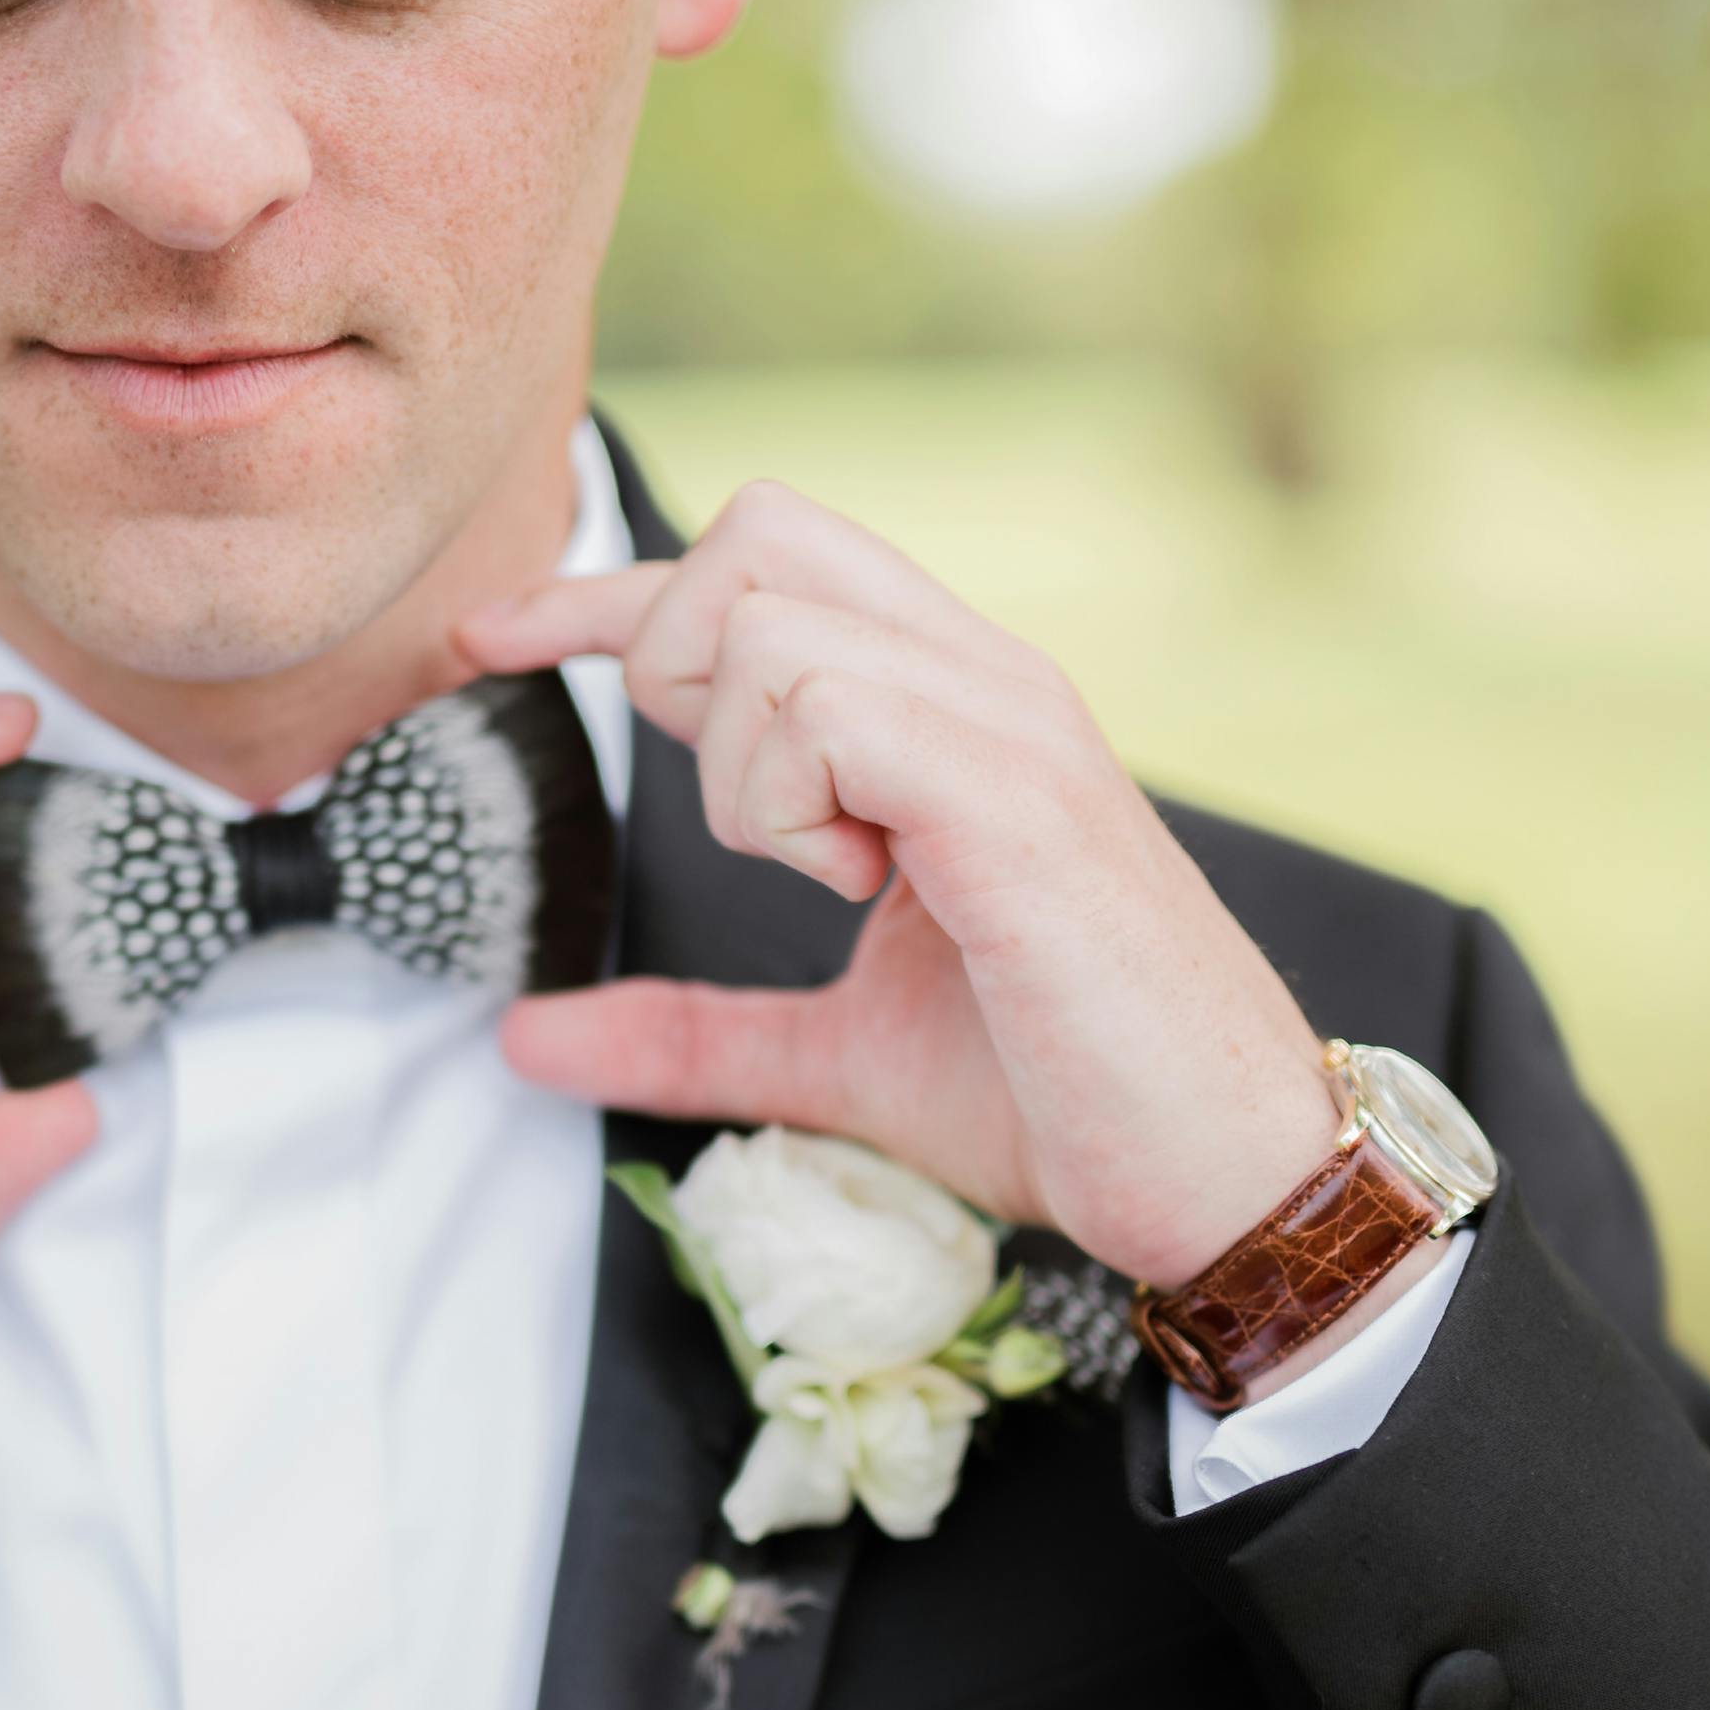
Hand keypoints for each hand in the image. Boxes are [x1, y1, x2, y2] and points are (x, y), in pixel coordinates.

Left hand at [461, 484, 1344, 1296]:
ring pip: (771, 626)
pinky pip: (831, 709)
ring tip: (841, 877)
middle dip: (680, 667)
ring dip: (749, 774)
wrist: (1225, 1173)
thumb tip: (523, 1036)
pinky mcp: (1015, 797)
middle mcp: (983, 680)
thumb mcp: (834, 1057)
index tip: (484, 639)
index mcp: (947, 711)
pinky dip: (797, 802)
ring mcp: (1007, 725)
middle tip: (751, 823)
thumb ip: (691, 1032)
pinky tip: (868, 884)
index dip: (602, 594)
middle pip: (756, 537)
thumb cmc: (1063, 1099)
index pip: (758, 567)